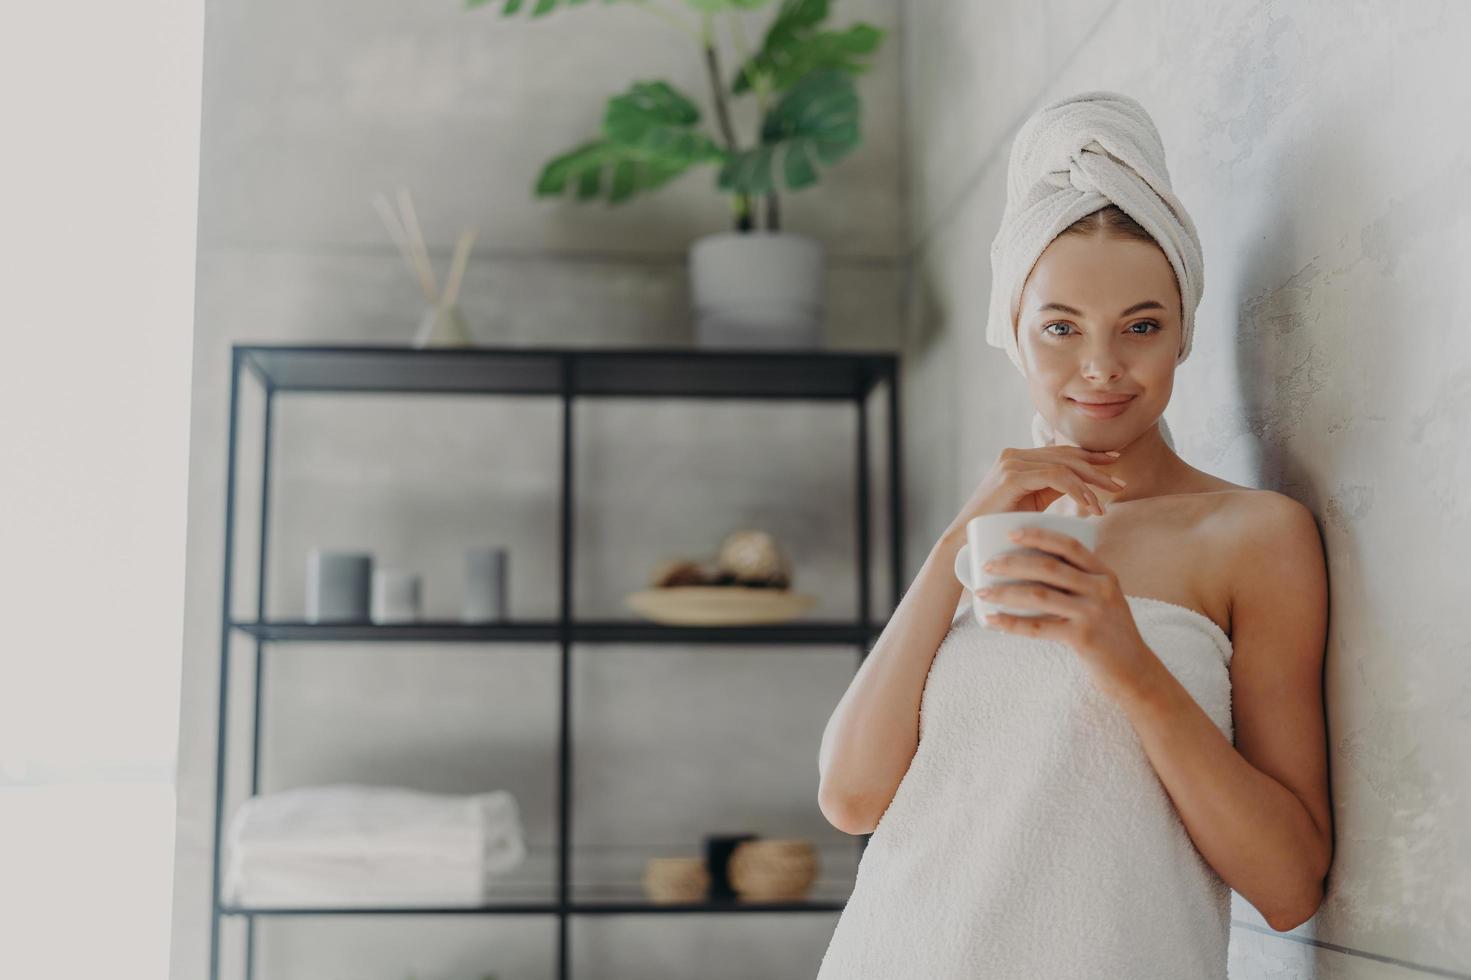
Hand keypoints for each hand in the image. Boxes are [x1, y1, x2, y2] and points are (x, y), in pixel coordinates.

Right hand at [945, 446, 1124, 542]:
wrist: (965, 543)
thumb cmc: (997, 529)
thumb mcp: (1030, 504)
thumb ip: (1050, 490)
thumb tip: (1081, 486)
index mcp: (1018, 458)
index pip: (1061, 452)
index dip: (1090, 457)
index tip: (1114, 464)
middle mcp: (1014, 455)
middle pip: (1067, 456)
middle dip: (1097, 469)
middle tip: (1120, 483)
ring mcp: (1012, 462)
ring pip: (1064, 465)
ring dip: (1090, 484)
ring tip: (1105, 504)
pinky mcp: (1012, 476)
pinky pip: (1056, 477)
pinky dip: (1077, 490)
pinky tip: (1090, 506)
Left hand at [973, 524, 1154, 700]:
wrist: (1136, 673)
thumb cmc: (1112, 634)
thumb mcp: (1106, 600)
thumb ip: (1082, 583)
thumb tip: (1038, 568)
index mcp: (1105, 575)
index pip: (1070, 545)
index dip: (1039, 536)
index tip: (1012, 533)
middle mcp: (1101, 589)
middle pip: (1048, 567)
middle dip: (1012, 563)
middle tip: (987, 565)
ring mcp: (1093, 613)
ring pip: (1038, 595)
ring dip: (1004, 591)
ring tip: (981, 591)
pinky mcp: (1083, 638)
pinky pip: (1038, 627)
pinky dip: (1011, 623)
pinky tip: (992, 620)